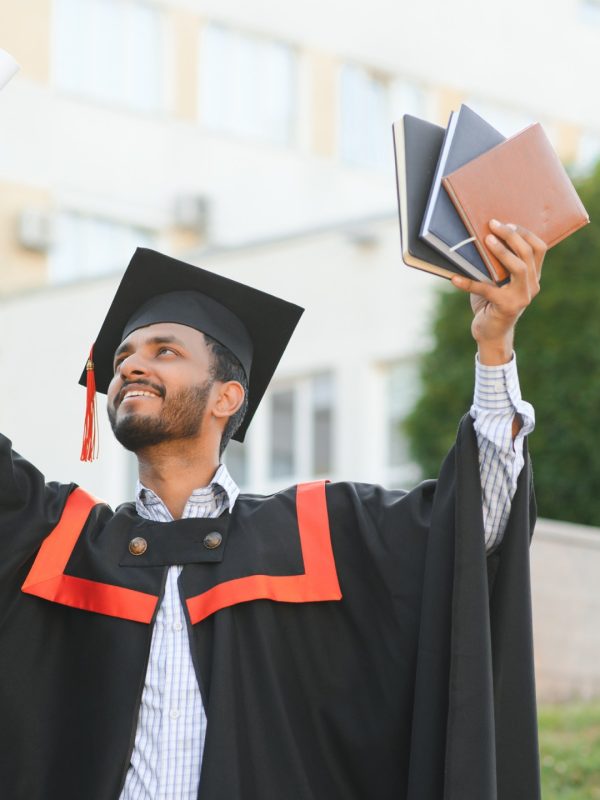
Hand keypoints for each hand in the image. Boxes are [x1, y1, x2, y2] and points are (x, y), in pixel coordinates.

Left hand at [451, 219, 544, 364]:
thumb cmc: (490, 302)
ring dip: (502, 252)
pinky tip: (454, 278)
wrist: (490, 333)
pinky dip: (469, 283)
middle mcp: (532, 285)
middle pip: (528, 253)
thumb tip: (475, 238)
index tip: (507, 222)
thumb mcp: (495, 280)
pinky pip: (488, 290)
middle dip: (511, 236)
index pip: (539, 248)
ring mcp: (522, 297)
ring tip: (486, 241)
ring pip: (520, 268)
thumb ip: (493, 263)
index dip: (524, 232)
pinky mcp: (507, 307)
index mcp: (533, 276)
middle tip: (493, 224)